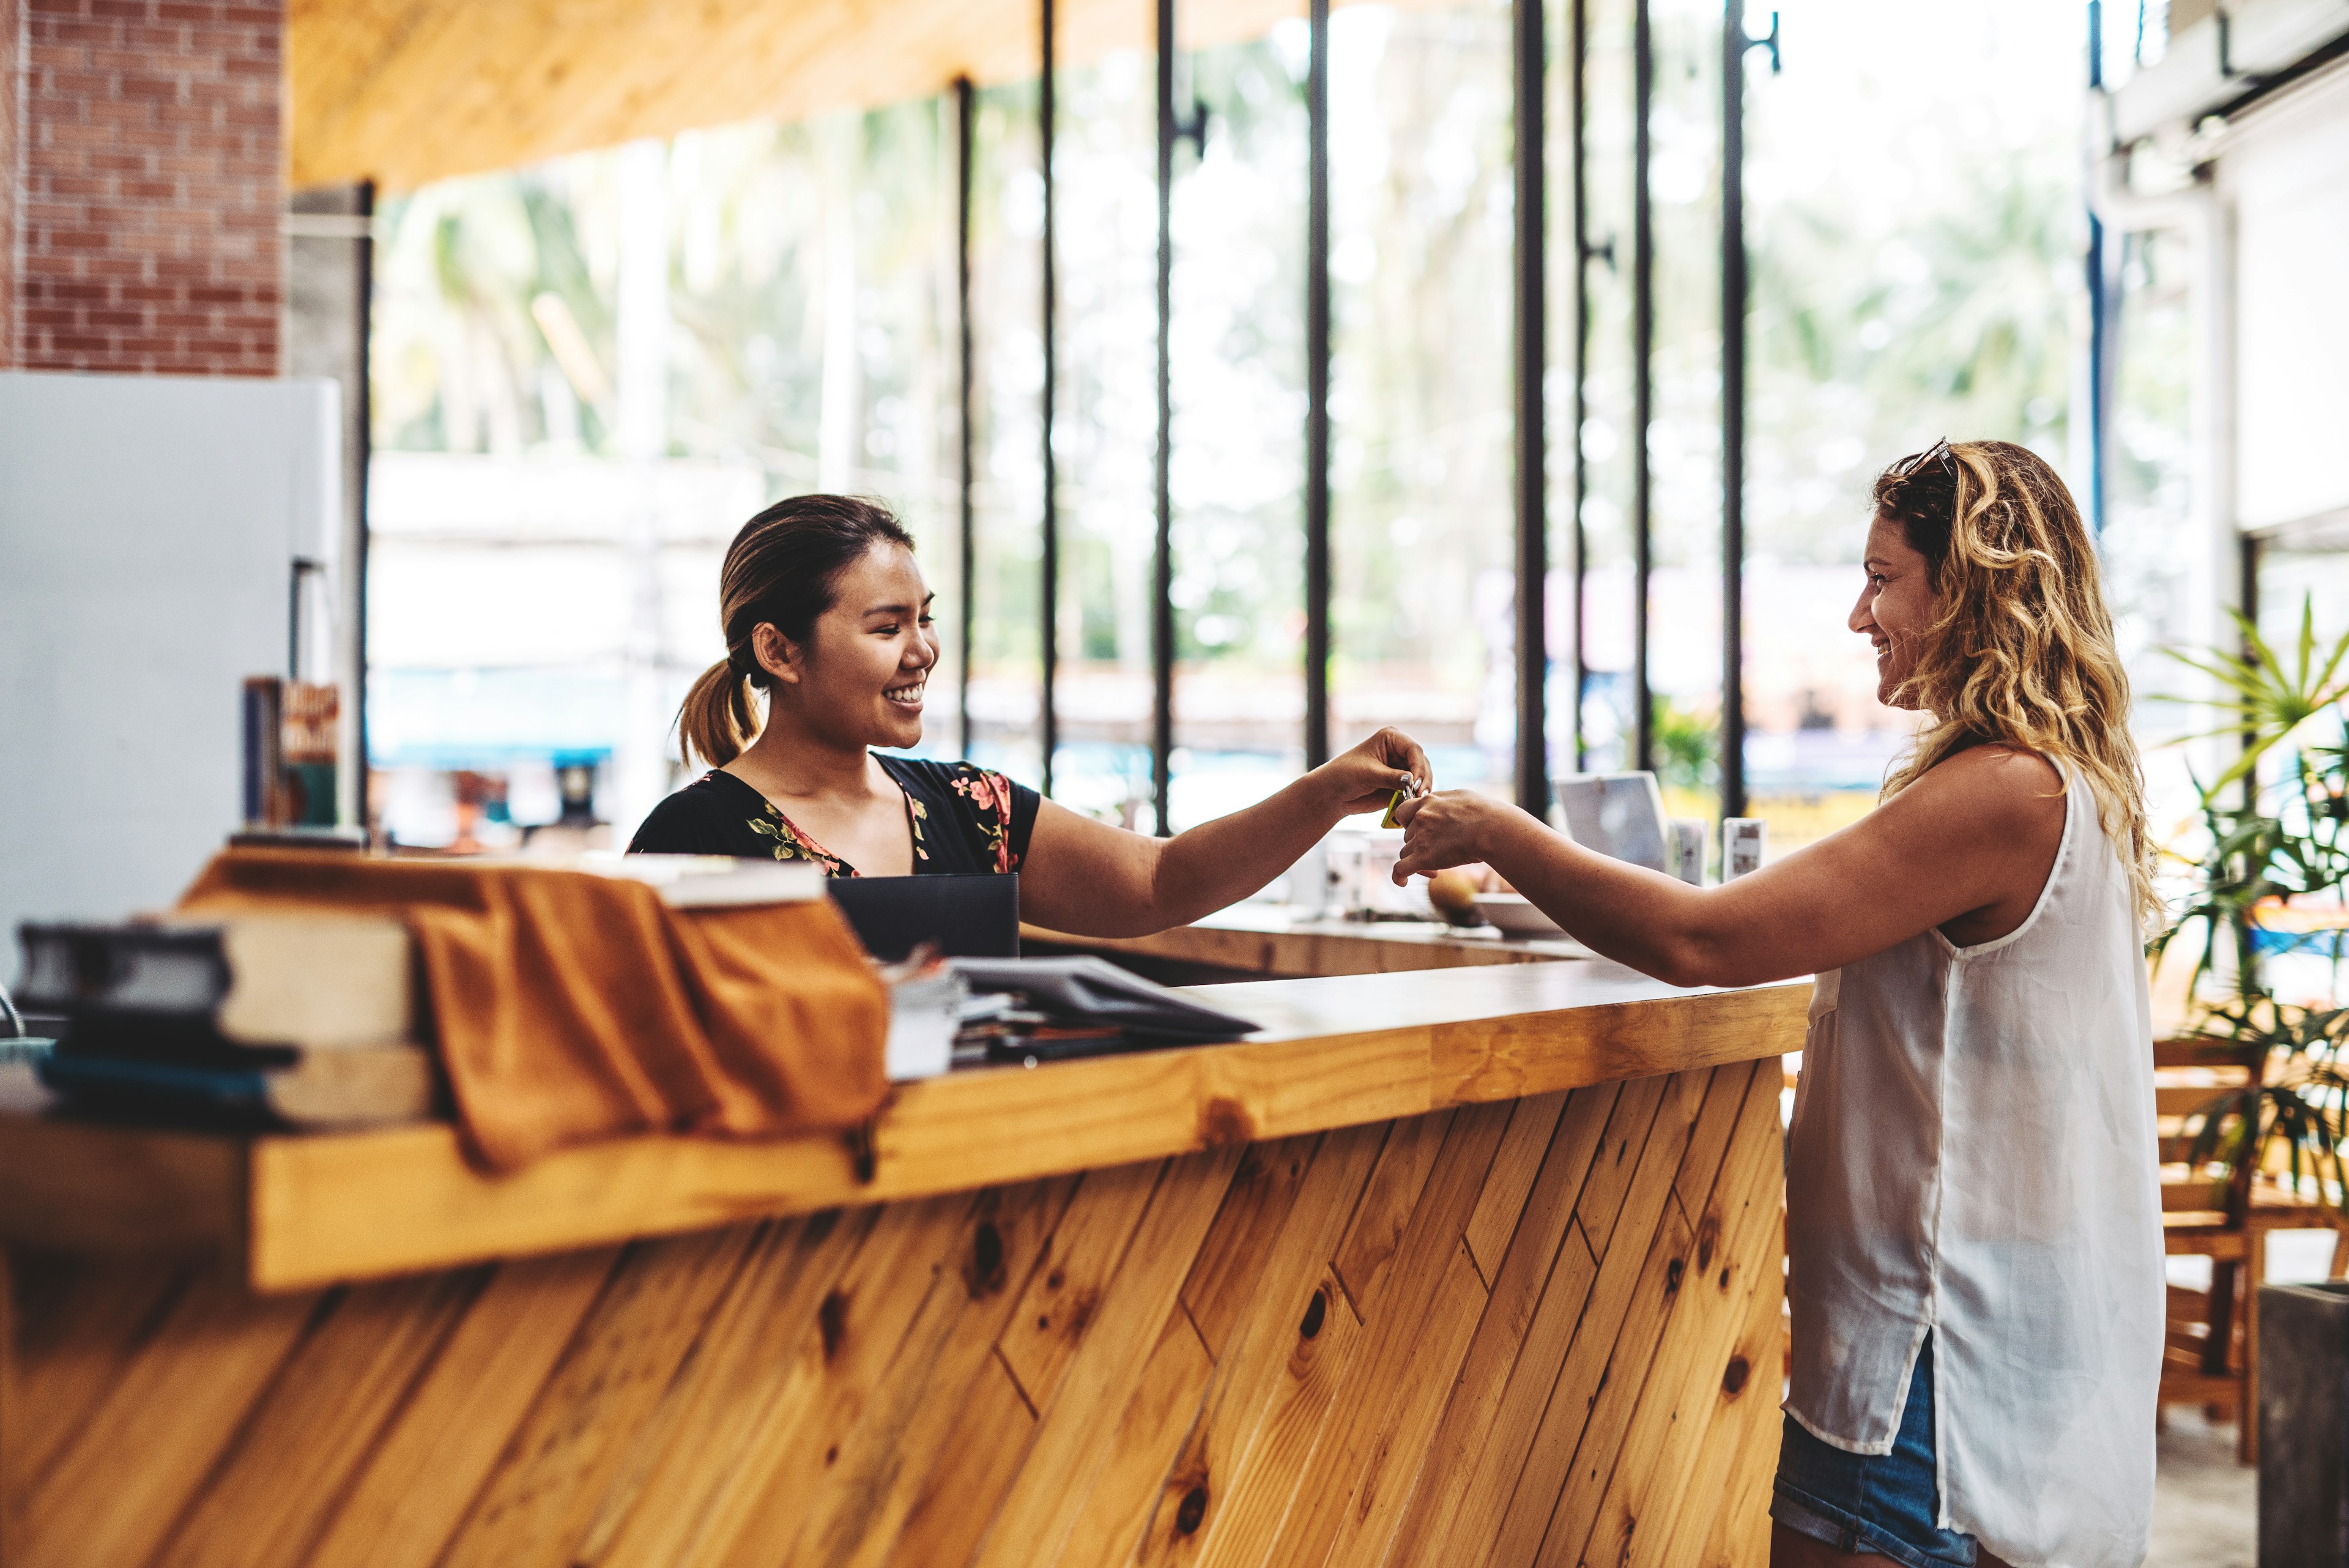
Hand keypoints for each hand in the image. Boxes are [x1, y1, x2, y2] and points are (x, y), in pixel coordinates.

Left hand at [1316, 727, 1433, 816]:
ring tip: (1418, 800)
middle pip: (1422, 763)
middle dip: (1423, 779)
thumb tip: (1411, 780)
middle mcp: (1399, 751)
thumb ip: (1391, 777)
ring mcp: (1401, 768)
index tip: (1415, 783)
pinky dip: (1416, 797)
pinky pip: (1415, 790)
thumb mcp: (1368, 774)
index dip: (1418, 766)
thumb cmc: (1345, 775)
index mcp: (1391, 738)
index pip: (1413, 749)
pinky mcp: (1401, 784)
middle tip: (1420, 795)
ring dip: (1422, 789)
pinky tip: (1415, 804)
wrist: (1334, 793)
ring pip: (1422, 777)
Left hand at [1391, 790, 1537, 883]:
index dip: (1408, 823)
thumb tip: (1447, 808)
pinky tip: (1402, 883)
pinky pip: (1400, 869)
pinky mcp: (1423, 858)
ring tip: (1436, 869)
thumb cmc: (1487, 814)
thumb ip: (1446, 803)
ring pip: (1406, 852)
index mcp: (1429, 802)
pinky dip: (1399, 877)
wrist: (1493, 829)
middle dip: (1419, 844)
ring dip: (1417, 860)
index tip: (1418, 831)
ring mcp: (1420, 838)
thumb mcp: (1462, 798)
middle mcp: (1421, 818)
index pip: (1404, 811)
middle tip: (1438, 853)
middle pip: (1408, 835)